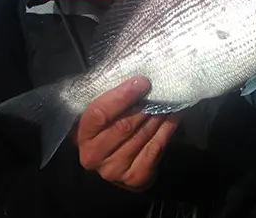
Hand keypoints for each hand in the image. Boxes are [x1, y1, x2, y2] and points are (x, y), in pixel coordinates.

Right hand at [76, 76, 181, 190]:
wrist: (115, 163)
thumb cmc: (107, 129)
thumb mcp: (100, 114)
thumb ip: (110, 99)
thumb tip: (135, 77)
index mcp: (81, 135)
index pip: (99, 113)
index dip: (121, 96)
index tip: (141, 82)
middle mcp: (93, 156)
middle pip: (123, 126)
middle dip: (144, 106)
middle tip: (158, 90)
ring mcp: (114, 169)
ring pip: (142, 136)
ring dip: (158, 116)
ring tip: (169, 100)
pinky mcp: (135, 177)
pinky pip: (155, 148)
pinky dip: (167, 130)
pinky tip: (174, 116)